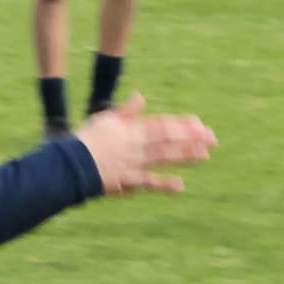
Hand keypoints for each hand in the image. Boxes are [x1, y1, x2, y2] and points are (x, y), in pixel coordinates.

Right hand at [73, 94, 214, 195]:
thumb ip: (127, 110)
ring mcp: (134, 163)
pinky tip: (180, 186)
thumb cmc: (86, 140)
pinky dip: (164, 184)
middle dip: (192, 139)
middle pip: (169, 139)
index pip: (163, 124)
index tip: (200, 125)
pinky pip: (149, 182)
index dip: (182, 125)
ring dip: (185, 156)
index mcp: (133, 129)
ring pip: (164, 157)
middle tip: (213, 139)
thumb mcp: (106, 119)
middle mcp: (137, 145)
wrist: (71, 162)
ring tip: (205, 156)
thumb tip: (141, 97)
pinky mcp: (128, 180)